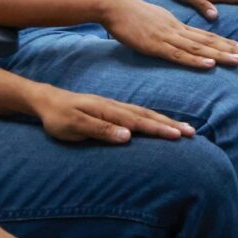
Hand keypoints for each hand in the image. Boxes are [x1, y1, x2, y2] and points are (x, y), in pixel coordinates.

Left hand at [30, 84, 195, 142]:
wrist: (46, 101)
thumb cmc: (58, 118)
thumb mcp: (74, 126)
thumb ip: (100, 130)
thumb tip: (127, 136)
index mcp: (107, 111)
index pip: (137, 122)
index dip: (159, 129)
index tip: (178, 135)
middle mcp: (113, 107)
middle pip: (146, 116)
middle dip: (169, 124)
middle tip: (191, 132)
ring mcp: (113, 107)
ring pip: (143, 114)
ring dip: (163, 120)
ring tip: (182, 128)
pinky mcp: (110, 110)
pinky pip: (136, 114)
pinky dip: (151, 118)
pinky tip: (159, 122)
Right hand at [100, 0, 237, 68]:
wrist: (113, 5)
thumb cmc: (128, 14)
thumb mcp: (152, 21)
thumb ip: (164, 30)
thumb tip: (173, 38)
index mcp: (176, 25)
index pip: (205, 36)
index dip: (225, 43)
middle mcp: (176, 30)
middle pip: (208, 42)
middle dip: (231, 50)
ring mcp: (167, 37)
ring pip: (199, 48)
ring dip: (221, 55)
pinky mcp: (155, 45)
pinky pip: (179, 55)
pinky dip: (196, 60)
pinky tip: (210, 64)